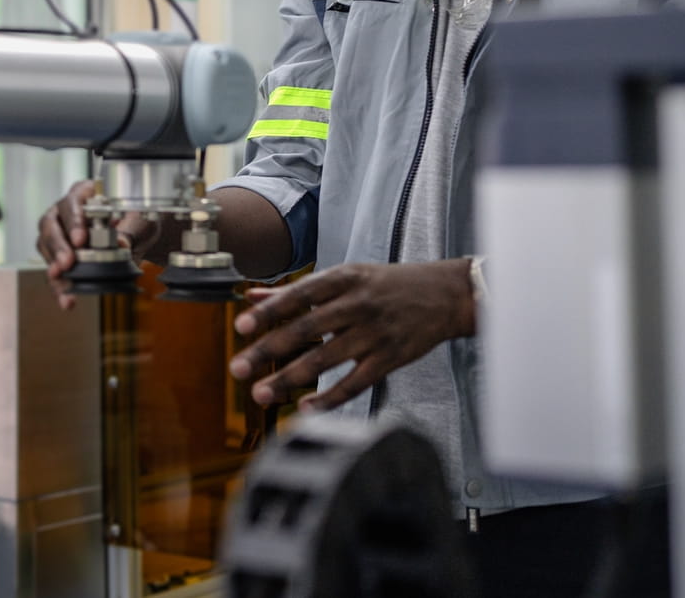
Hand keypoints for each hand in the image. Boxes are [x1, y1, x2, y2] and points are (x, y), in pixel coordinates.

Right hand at [37, 181, 159, 309]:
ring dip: (53, 267)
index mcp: (83, 193)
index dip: (73, 221)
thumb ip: (130, 229)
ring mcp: (59, 232)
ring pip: (46, 247)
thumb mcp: (139, 219)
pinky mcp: (59, 255)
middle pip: (50, 225)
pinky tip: (67, 299)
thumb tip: (120, 243)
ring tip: (62, 283)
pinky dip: (59, 286)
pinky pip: (54, 270)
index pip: (72, 202)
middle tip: (67, 263)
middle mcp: (64, 211)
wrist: (138, 233)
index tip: (80, 239)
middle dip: (58, 246)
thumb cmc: (134, 217)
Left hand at [229, 259, 476, 411]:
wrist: (446, 295)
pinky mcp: (390, 359)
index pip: (298, 295)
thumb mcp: (345, 276)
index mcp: (342, 279)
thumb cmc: (388, 285)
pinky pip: (355, 383)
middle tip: (237, 368)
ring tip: (261, 393)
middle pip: (306, 329)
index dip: (269, 312)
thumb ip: (296, 290)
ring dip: (290, 378)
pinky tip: (306, 408)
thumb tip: (252, 296)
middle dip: (268, 350)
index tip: (241, 327)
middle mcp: (356, 305)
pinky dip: (330, 398)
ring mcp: (374, 333)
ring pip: (326, 359)